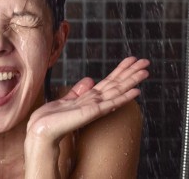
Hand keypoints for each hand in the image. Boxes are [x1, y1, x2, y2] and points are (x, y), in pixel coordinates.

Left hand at [26, 57, 149, 142]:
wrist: (42, 130)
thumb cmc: (52, 118)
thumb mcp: (66, 99)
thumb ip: (79, 91)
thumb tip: (90, 80)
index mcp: (89, 98)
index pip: (109, 81)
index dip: (120, 70)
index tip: (131, 60)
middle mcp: (95, 102)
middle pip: (117, 84)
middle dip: (131, 72)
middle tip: (146, 62)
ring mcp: (95, 108)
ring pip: (117, 91)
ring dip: (132, 82)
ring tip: (145, 72)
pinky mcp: (91, 113)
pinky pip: (111, 103)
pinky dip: (124, 97)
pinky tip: (135, 91)